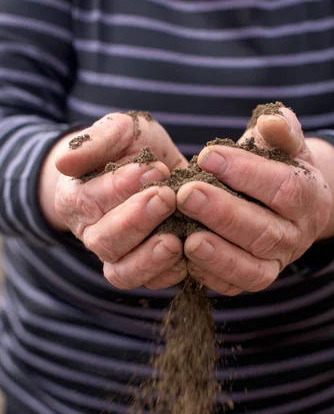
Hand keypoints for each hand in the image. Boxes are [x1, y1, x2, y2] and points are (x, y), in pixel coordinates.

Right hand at [39, 112, 188, 289]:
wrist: (154, 169)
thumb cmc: (131, 148)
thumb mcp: (119, 131)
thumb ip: (97, 140)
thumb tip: (64, 163)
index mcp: (77, 198)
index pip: (90, 199)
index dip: (120, 187)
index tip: (152, 170)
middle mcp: (93, 234)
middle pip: (105, 241)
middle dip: (137, 221)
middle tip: (166, 198)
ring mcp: (118, 256)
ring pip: (123, 272)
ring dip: (149, 259)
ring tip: (175, 240)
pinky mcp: (146, 270)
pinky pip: (152, 282)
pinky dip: (170, 272)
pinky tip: (189, 252)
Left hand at [175, 107, 333, 295]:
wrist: (284, 202)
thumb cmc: (276, 165)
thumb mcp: (285, 143)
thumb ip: (282, 129)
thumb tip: (272, 119)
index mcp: (311, 197)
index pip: (284, 188)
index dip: (246, 173)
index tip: (206, 157)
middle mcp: (298, 236)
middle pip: (264, 231)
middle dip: (223, 214)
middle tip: (185, 195)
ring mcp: (278, 262)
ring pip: (252, 266)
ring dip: (218, 254)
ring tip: (187, 238)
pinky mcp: (255, 279)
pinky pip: (235, 285)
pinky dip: (211, 275)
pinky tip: (185, 257)